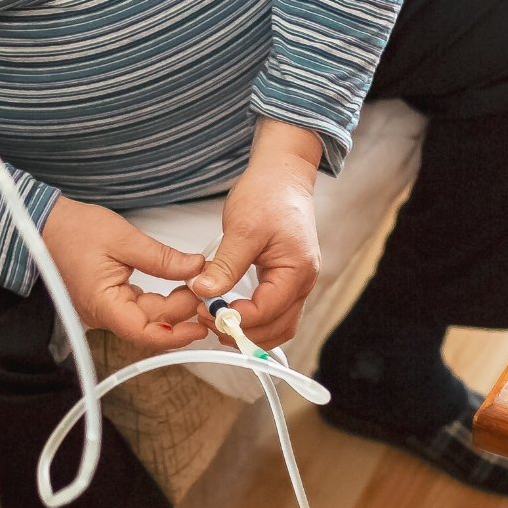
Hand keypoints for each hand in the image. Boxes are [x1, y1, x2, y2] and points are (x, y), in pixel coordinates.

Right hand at [42, 197, 210, 352]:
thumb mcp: (126, 240)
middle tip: (206, 292)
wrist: (51, 224)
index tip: (199, 327)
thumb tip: (196, 269)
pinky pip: (140, 307)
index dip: (175, 335)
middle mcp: (103, 314)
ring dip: (173, 306)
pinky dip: (161, 299)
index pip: (143, 333)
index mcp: (102, 304)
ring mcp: (107, 309)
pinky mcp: (111, 300)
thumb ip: (162, 259)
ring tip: (195, 286)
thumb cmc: (76, 231)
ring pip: (147, 317)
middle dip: (181, 312)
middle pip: (150, 325)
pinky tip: (179, 286)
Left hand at [188, 120, 322, 347]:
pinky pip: (276, 311)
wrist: (282, 175)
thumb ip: (225, 265)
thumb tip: (204, 292)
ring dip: (250, 331)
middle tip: (207, 320)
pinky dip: (255, 319)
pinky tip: (231, 311)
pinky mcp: (288, 279)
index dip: (235, 318)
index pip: (266, 312)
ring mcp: (298, 282)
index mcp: (297, 270)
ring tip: (217, 319)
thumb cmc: (268, 194)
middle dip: (243, 332)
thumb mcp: (242, 229)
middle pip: (278, 328)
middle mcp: (303, 282)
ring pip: (279, 325)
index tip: (205, 310)